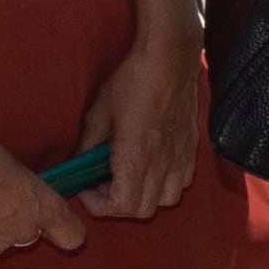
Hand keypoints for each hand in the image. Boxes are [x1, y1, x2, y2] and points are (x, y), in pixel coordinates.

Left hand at [72, 0, 204, 221]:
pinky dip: (166, 183)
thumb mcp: (99, 111)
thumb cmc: (132, 81)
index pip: (122, 206)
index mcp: (137, 156)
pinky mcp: (191, 147)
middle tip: (103, 183)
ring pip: (166, 200)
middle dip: (119, 204)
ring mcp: (181, 157)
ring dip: (145, 196)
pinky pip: (182, 182)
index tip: (87, 187)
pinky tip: (152, 164)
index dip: (99, 205)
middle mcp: (162, 163)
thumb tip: (76, 163)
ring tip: (129, 176)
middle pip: (143, 210)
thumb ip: (87, 144)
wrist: (170, 58)